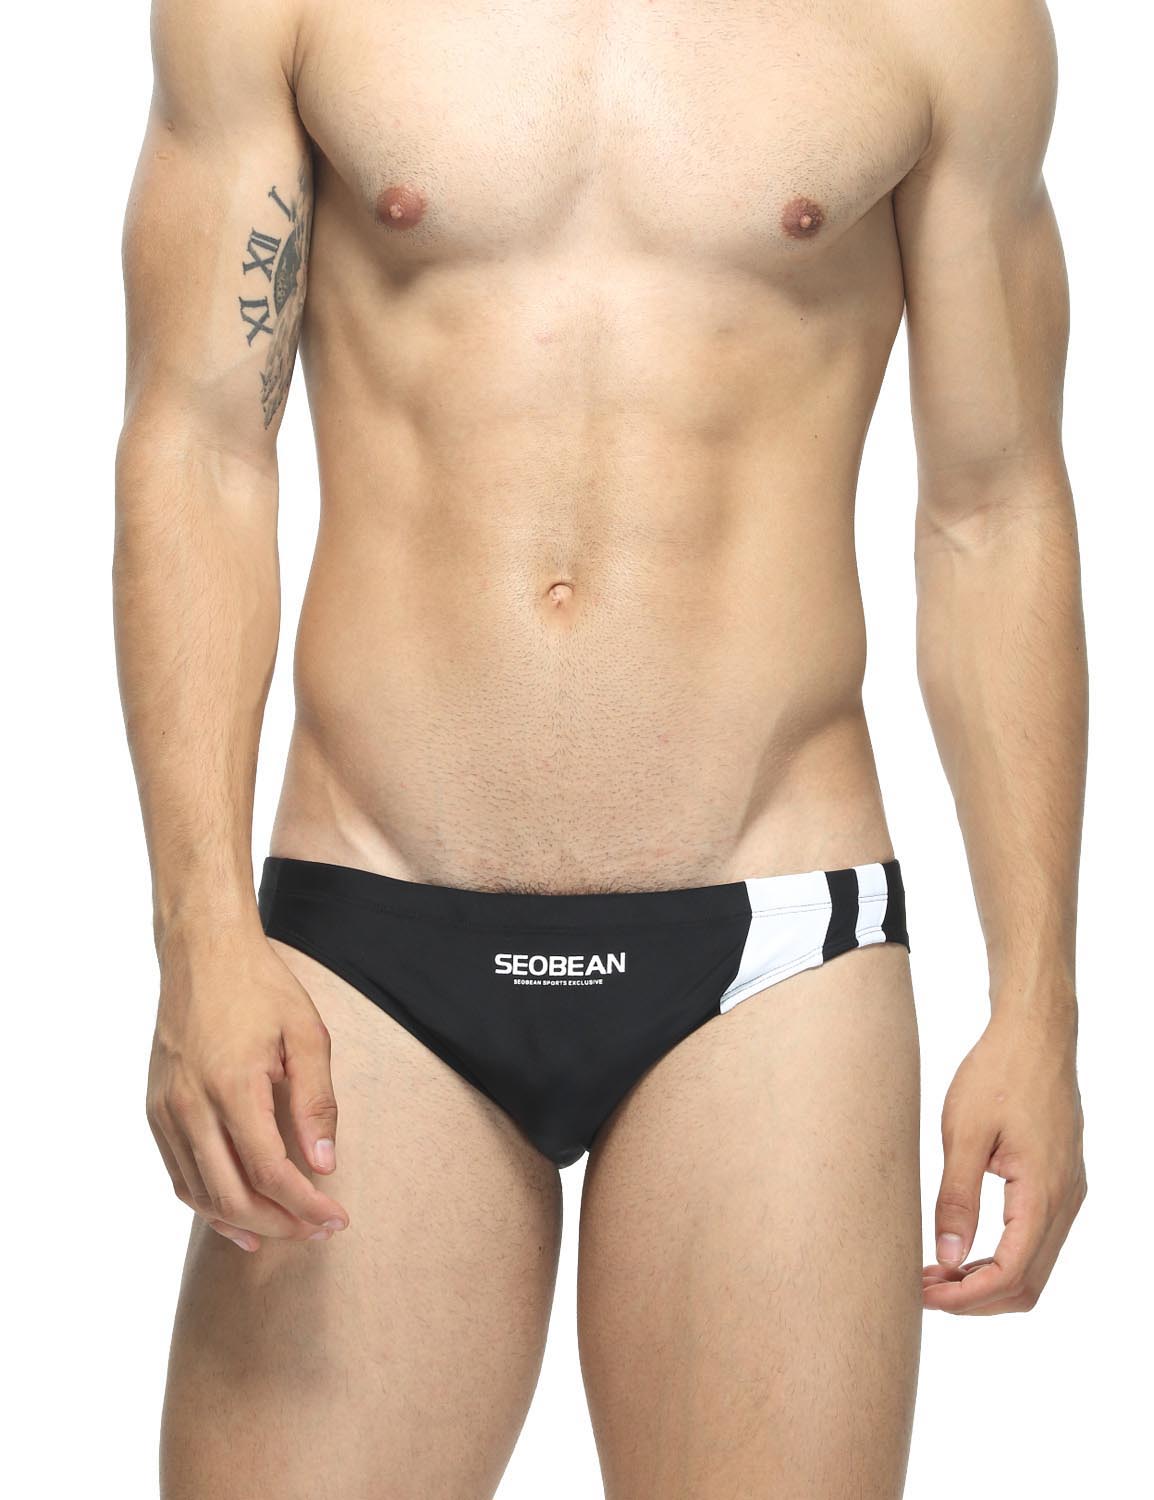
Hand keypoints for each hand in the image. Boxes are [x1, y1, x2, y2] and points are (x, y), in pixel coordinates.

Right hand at [146, 925, 349, 1252]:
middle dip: (280, 1223)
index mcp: (232, 1086)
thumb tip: (325, 1165)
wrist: (203, 954)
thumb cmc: (261, 988)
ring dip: (243, 1223)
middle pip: (233, 1195)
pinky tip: (238, 1216)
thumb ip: (316, 1102)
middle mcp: (191, 1106)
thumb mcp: (307, 1035)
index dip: (305, 1205)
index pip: (270, 1171)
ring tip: (285, 1231)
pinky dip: (208, 1204)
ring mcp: (166, 1111)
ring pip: (200, 1194)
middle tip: (317, 1230)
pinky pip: (179, 1175)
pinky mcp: (155, 1110)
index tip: (336, 1218)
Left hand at [923, 1006, 1085, 1313]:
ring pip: (1033, 1267)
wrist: (1036, 1035)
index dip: (966, 1296)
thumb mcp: (965, 1132)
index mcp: (1043, 1192)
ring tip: (935, 1272)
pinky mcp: (1060, 1183)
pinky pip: (1036, 1241)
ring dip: (986, 1280)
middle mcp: (1065, 1201)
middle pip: (1026, 1284)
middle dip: (974, 1298)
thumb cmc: (998, 1073)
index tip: (923, 1295)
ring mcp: (1067, 1194)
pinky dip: (1001, 1257)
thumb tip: (947, 1259)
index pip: (1010, 1274)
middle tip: (923, 1288)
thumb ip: (957, 1198)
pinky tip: (962, 1248)